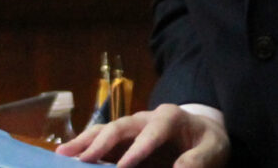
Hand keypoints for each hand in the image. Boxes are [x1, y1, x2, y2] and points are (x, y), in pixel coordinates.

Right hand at [55, 104, 228, 166]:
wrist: (203, 138)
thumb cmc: (208, 143)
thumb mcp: (214, 150)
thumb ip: (199, 159)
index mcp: (170, 117)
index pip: (153, 131)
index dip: (138, 149)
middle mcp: (146, 119)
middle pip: (120, 126)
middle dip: (101, 143)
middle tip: (82, 160)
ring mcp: (131, 130)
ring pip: (104, 132)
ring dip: (84, 143)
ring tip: (63, 155)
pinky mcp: (123, 143)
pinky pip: (101, 144)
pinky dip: (85, 150)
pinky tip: (67, 158)